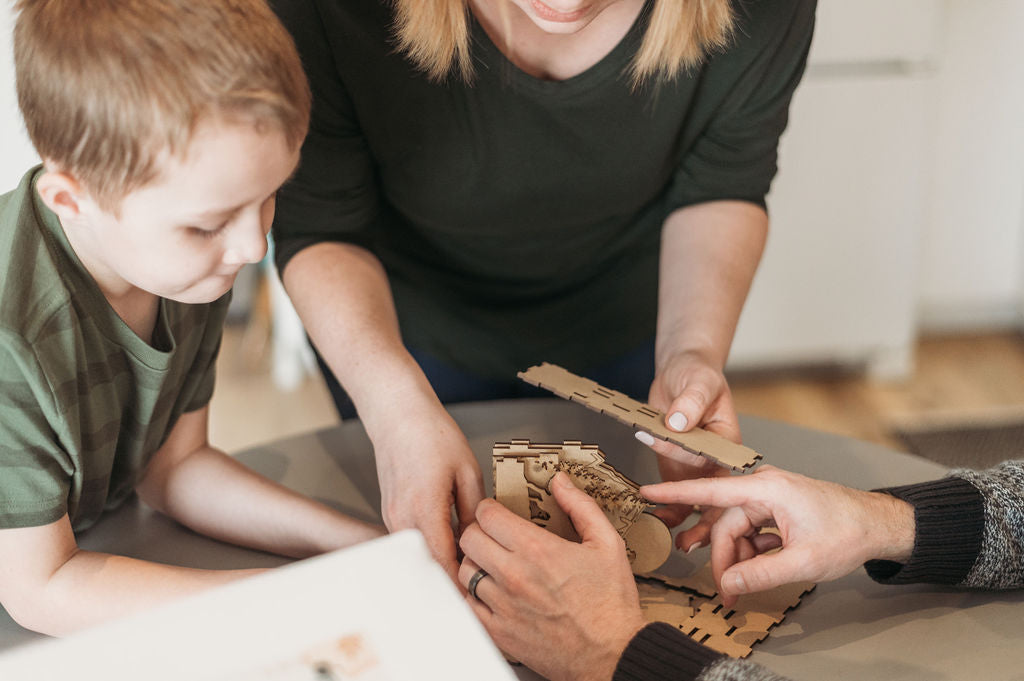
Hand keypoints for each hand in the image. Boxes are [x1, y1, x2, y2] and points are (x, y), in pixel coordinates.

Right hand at [373, 404, 483, 580]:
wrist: (397, 415)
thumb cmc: (431, 435)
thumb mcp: (467, 471)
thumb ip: (474, 511)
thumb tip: (480, 540)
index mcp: (424, 510)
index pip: (442, 563)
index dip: (460, 585)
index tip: (478, 597)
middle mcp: (402, 520)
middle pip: (427, 566)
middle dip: (452, 581)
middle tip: (478, 587)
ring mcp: (392, 519)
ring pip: (418, 556)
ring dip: (440, 565)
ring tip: (468, 570)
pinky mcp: (391, 514)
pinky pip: (411, 543)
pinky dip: (429, 551)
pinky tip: (450, 548)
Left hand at [458, 473, 647, 680]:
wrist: (614, 654)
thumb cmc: (612, 604)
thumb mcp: (607, 543)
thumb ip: (581, 506)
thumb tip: (560, 482)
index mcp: (537, 550)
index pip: (487, 514)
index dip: (490, 508)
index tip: (497, 513)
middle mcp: (514, 576)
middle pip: (468, 538)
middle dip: (479, 530)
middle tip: (492, 535)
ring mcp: (503, 606)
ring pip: (465, 570)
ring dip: (475, 562)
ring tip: (492, 563)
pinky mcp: (499, 633)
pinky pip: (467, 605)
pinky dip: (473, 595)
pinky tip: (491, 592)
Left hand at [636, 350, 736, 547]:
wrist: (680, 373)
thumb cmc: (697, 375)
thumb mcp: (697, 382)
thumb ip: (690, 402)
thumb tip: (678, 423)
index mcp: (727, 442)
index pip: (715, 466)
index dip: (705, 486)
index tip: (688, 498)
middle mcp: (714, 460)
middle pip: (715, 497)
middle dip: (706, 523)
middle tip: (693, 543)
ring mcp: (695, 468)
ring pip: (695, 502)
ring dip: (686, 523)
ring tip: (675, 543)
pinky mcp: (678, 469)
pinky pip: (674, 494)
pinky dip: (666, 508)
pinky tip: (656, 519)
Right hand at [641, 466, 915, 606]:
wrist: (878, 525)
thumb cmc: (847, 533)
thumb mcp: (803, 561)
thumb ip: (761, 574)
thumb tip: (728, 586)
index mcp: (766, 488)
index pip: (711, 490)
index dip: (676, 492)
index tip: (648, 491)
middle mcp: (763, 487)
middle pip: (725, 522)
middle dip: (723, 558)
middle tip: (727, 592)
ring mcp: (770, 497)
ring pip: (737, 529)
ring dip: (739, 557)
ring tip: (744, 585)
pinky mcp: (776, 508)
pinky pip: (752, 530)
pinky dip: (753, 551)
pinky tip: (764, 567)